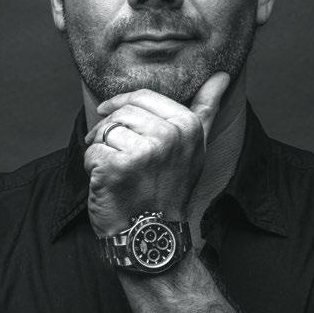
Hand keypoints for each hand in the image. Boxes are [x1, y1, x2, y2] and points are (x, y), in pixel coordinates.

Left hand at [84, 72, 229, 236]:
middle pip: (121, 112)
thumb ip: (206, 109)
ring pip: (104, 131)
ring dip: (101, 151)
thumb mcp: (195, 148)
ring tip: (117, 173)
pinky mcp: (116, 166)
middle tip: (116, 156)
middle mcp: (169, 135)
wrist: (153, 236)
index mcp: (188, 125)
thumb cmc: (169, 190)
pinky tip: (108, 184)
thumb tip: (222, 75)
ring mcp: (143, 151)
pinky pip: (91, 150)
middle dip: (109, 131)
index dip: (122, 106)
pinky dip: (92, 168)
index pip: (142, 97)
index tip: (110, 114)